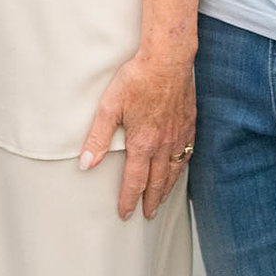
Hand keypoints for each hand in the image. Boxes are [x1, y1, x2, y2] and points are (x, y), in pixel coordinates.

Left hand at [78, 49, 196, 219]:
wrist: (168, 60)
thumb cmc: (136, 79)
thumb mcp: (109, 107)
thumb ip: (98, 138)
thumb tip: (86, 164)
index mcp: (142, 144)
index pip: (134, 182)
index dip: (129, 200)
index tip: (125, 214)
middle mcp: (163, 145)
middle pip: (157, 182)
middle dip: (150, 201)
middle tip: (147, 215)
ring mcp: (179, 136)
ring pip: (174, 172)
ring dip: (167, 190)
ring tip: (161, 201)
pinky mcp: (189, 124)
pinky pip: (187, 155)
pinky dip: (181, 169)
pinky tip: (179, 170)